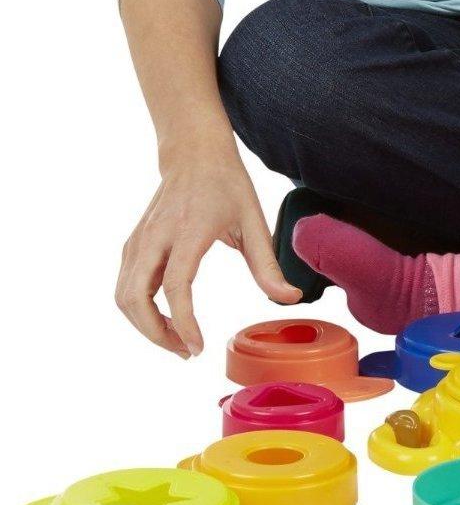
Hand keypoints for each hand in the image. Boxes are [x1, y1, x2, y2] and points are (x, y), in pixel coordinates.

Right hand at [115, 149, 301, 357]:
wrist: (194, 153)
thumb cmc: (226, 184)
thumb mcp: (254, 219)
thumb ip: (268, 264)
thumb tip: (290, 298)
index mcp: (189, 229)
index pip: (174, 284)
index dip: (182, 322)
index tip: (197, 347)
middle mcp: (157, 235)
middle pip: (135, 298)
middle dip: (155, 334)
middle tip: (187, 351)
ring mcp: (139, 240)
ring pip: (123, 296)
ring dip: (145, 327)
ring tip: (178, 340)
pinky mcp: (132, 245)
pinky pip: (125, 287)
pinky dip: (139, 311)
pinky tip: (166, 320)